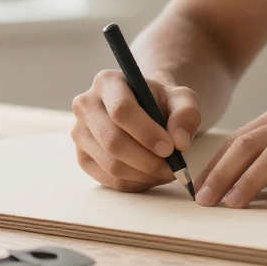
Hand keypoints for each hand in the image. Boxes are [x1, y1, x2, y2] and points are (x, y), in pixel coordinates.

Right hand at [71, 69, 202, 191]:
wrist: (145, 111)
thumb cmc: (162, 102)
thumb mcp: (182, 99)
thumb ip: (186, 114)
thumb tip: (179, 142)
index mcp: (107, 82)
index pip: (121, 111)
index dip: (146, 133)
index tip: (170, 148)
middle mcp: (86, 105)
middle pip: (113, 141)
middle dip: (147, 160)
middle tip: (172, 167)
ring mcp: (80, 133)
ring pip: (111, 165)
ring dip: (144, 175)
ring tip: (167, 171)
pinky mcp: (83, 157)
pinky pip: (109, 180)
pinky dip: (136, 183)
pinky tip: (152, 175)